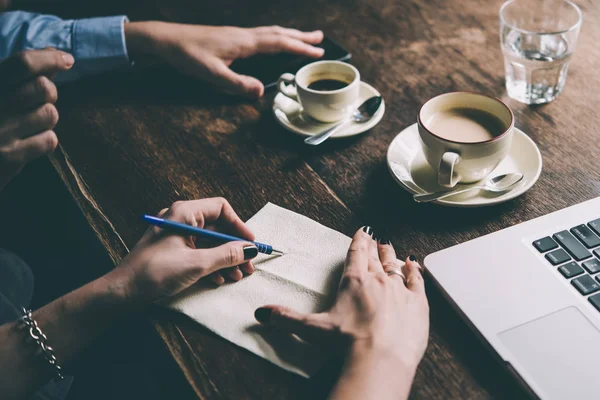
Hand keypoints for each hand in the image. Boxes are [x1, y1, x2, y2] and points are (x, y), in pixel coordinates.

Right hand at [0, 48, 73, 189]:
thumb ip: (18, 72)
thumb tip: (52, 52)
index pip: (23, 64)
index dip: (50, 59)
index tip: (67, 59)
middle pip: (43, 88)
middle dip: (48, 91)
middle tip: (37, 99)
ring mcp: (0, 133)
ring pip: (50, 114)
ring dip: (45, 117)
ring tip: (27, 122)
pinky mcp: (9, 158)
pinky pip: (49, 140)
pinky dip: (44, 140)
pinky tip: (27, 141)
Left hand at [111, 198, 257, 303]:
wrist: (122, 292)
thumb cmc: (154, 273)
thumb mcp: (197, 264)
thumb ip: (227, 255)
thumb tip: (250, 249)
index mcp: (184, 213)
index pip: (221, 208)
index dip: (239, 226)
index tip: (251, 244)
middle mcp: (180, 220)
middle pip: (217, 227)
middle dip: (234, 247)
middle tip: (249, 265)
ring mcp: (176, 236)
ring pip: (209, 243)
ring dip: (225, 259)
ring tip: (236, 276)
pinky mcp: (172, 251)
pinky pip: (199, 252)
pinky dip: (211, 264)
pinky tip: (219, 279)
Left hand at [124, 22, 323, 97]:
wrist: (167, 40)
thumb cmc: (187, 55)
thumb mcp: (211, 74)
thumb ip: (237, 84)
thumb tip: (260, 92)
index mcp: (244, 42)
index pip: (279, 43)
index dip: (300, 47)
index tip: (319, 51)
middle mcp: (244, 35)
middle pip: (279, 32)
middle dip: (301, 35)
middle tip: (320, 37)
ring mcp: (237, 34)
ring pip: (270, 31)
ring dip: (289, 33)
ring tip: (302, 36)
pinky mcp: (231, 36)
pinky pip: (261, 34)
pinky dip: (275, 35)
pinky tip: (272, 41)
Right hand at [255, 228, 428, 371]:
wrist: (380, 357)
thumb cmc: (347, 342)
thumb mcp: (312, 329)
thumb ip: (286, 318)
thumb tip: (261, 313)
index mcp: (353, 281)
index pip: (356, 254)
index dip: (359, 240)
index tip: (362, 231)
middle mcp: (377, 280)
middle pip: (376, 257)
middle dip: (375, 246)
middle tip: (376, 237)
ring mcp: (399, 289)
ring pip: (395, 265)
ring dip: (392, 255)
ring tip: (391, 247)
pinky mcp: (417, 303)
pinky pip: (417, 280)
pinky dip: (415, 271)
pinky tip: (414, 264)